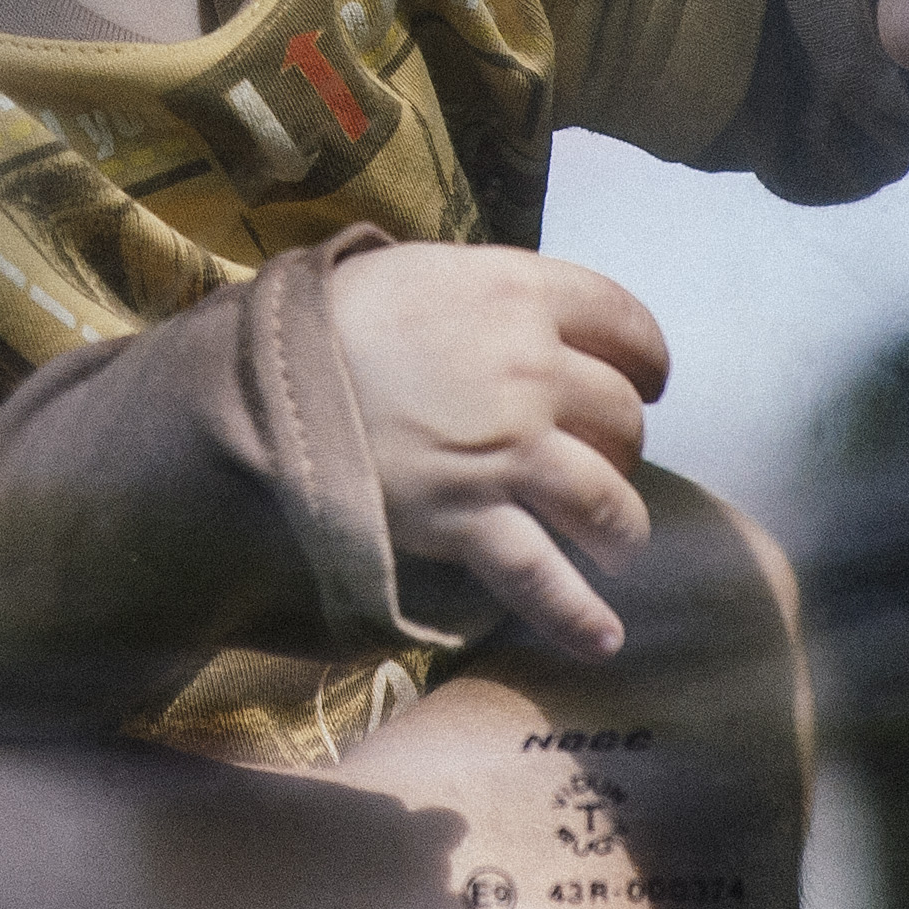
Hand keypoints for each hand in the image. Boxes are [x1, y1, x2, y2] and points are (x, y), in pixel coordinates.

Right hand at [323, 243, 667, 660]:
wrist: (263, 380)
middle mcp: (529, 370)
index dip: (646, 358)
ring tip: (616, 544)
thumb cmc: (332, 317)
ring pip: (607, 498)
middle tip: (602, 461)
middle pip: (621, 417)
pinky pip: (544, 576)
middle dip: (621, 445)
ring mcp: (506, 449)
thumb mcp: (415, 270)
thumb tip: (517, 314)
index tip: (645, 380)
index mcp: (516, 292)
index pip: (624, 321)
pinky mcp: (470, 518)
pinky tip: (602, 638)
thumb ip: (483, 293)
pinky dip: (578, 614)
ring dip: (621, 527)